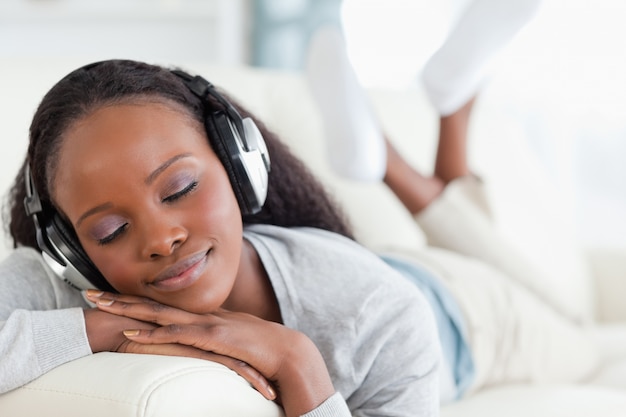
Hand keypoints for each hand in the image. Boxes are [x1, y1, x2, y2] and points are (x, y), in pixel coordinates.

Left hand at [86, 290, 335, 416]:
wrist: (285, 350)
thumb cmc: (259, 348)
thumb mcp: (230, 341)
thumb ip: (212, 339)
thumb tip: (196, 343)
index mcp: (202, 315)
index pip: (161, 305)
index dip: (134, 299)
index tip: (109, 295)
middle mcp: (199, 314)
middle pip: (153, 304)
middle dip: (120, 298)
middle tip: (89, 293)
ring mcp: (205, 324)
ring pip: (159, 314)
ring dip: (127, 310)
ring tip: (100, 307)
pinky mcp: (212, 337)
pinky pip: (176, 336)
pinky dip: (152, 335)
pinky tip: (131, 335)